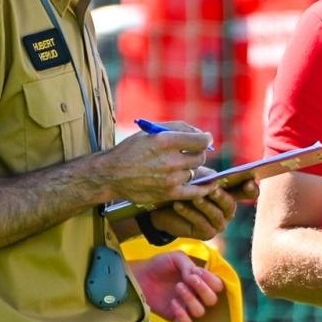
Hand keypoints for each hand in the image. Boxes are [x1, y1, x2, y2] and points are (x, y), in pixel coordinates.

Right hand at [99, 124, 213, 206]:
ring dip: (190, 169)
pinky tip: (211, 185)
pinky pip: (196, 192)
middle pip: (200, 157)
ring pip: (195, 172)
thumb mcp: (151, 131)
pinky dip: (205, 188)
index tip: (205, 140)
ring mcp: (171, 178)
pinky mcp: (169, 193)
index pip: (201, 140)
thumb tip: (203, 133)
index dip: (206, 139)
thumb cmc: (131, 150)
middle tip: (189, 153)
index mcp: (166, 141)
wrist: (111, 174)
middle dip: (197, 153)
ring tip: (177, 167)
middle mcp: (170, 160)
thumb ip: (178, 128)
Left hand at [130, 250, 223, 321]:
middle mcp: (197, 295)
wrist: (139, 276)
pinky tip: (173, 303)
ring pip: (200, 311)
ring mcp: (187, 307)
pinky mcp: (176, 317)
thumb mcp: (176, 257)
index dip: (211, 280)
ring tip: (178, 287)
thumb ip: (189, 264)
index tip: (196, 272)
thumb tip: (195, 276)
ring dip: (191, 299)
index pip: (218, 285)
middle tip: (188, 279)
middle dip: (202, 289)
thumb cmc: (159, 265)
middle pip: (212, 300)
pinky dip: (182, 314)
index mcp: (201, 281)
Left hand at [143, 168, 240, 240]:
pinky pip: (201, 223)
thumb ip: (209, 179)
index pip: (248, 192)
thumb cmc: (184, 188)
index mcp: (231, 194)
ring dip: (204, 205)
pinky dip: (189, 213)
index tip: (249, 182)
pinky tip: (178, 205)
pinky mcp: (207, 233)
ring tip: (193, 197)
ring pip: (216, 215)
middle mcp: (228, 210)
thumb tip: (215, 179)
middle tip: (213, 189)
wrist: (164, 207)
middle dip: (221, 197)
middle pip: (230, 204)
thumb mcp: (196, 179)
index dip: (252, 189)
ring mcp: (219, 223)